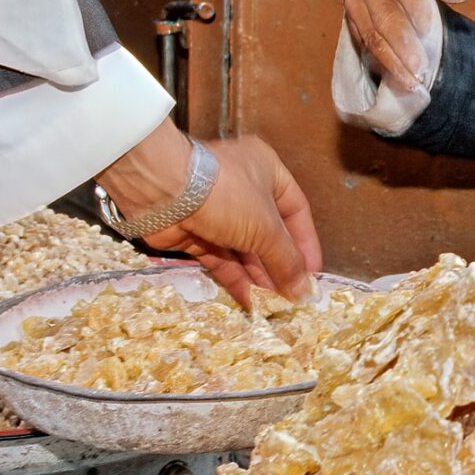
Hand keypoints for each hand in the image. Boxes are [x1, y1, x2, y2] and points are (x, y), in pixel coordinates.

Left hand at [98, 118, 320, 304]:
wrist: (161, 189)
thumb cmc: (226, 195)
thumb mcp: (266, 227)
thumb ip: (287, 260)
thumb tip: (305, 291)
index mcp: (267, 171)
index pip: (296, 211)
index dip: (306, 244)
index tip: (312, 274)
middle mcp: (244, 189)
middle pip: (269, 232)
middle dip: (280, 264)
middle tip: (292, 295)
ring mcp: (217, 211)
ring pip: (244, 248)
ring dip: (259, 275)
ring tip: (273, 303)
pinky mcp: (195, 232)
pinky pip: (220, 258)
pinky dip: (234, 277)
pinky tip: (248, 300)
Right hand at [342, 0, 468, 91]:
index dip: (417, 11)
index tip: (428, 30)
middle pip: (385, 17)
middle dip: (403, 46)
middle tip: (420, 68)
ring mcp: (354, 2)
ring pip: (372, 36)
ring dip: (392, 62)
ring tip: (411, 81)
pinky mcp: (350, 21)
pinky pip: (364, 46)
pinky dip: (381, 64)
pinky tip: (397, 78)